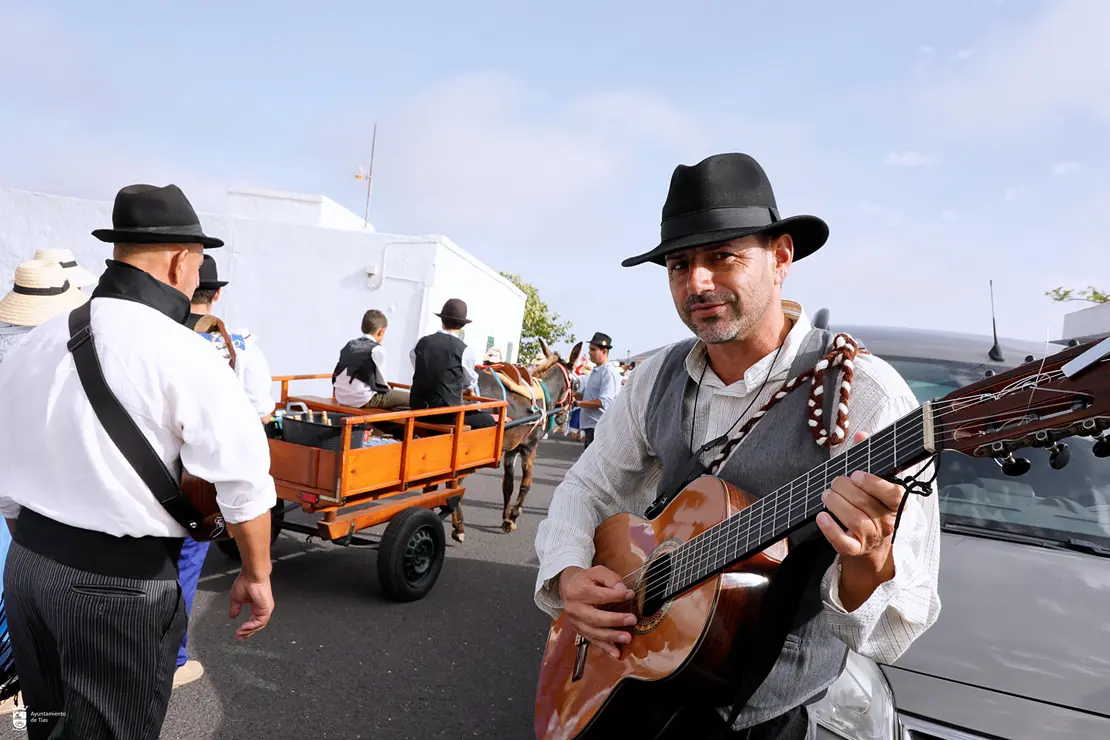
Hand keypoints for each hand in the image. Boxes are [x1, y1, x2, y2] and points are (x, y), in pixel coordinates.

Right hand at [229, 572, 273, 640]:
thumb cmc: (246, 582)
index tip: (238, 633)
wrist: (252, 575)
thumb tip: (233, 616)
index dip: (246, 628)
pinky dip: (252, 626)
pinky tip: (245, 627)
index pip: (253, 621)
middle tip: (239, 636)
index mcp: (256, 606)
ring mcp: (265, 608)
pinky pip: (261, 621)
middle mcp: (262, 608)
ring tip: (240, 632)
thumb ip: (235, 609)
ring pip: (259, 625)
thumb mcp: (236, 599)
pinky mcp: (267, 608)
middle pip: (257, 625)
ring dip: (248, 630)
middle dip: (247, 632)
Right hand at [558, 565, 636, 658]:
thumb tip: (623, 589)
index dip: (616, 596)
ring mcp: (575, 621)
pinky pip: (592, 640)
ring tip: (627, 638)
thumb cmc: (586, 579)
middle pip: (595, 617)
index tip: (630, 595)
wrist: (568, 586)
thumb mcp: (597, 571)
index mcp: (578, 591)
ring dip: (611, 637)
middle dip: (615, 620)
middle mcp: (574, 608)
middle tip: (632, 620)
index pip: (599, 595)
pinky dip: (605, 647)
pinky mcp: (579, 630)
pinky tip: (616, 652)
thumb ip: (611, 578)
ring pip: (593, 632)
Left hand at [816, 432, 904, 611]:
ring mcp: (871, 538)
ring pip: (855, 521)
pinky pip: (844, 543)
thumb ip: (870, 459)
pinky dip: (831, 530)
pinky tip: (821, 517)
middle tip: (835, 482)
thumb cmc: (872, 508)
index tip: (857, 474)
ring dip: (837, 504)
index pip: (894, 495)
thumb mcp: (875, 485)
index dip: (875, 483)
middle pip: (866, 504)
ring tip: (826, 494)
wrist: (871, 548)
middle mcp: (886, 522)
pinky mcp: (855, 550)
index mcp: (895, 505)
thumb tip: (861, 435)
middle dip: (846, 489)